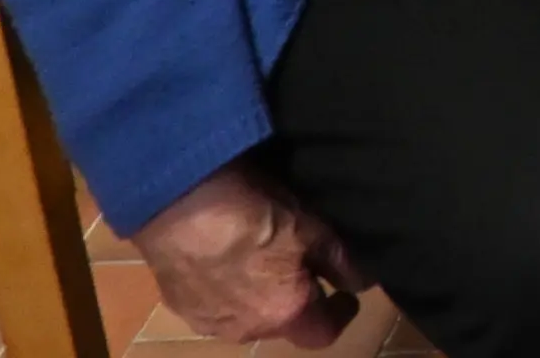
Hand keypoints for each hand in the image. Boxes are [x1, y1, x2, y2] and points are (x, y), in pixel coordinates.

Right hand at [133, 164, 362, 349]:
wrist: (177, 203)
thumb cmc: (253, 214)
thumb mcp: (312, 228)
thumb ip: (341, 261)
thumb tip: (362, 283)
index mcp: (283, 314)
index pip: (323, 334)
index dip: (339, 314)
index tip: (344, 295)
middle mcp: (244, 330)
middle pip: (282, 324)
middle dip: (295, 300)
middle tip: (299, 264)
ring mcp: (206, 321)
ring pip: (246, 316)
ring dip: (258, 296)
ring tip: (259, 258)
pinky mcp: (178, 305)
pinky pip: (214, 305)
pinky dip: (226, 289)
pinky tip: (224, 258)